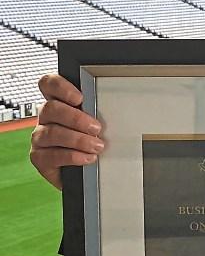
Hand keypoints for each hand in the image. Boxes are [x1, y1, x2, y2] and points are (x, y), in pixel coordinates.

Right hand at [30, 74, 104, 189]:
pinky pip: (51, 155)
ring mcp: (41, 138)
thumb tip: (113, 107)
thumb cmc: (92, 140)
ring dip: (78, 140)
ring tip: (97, 146)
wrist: (86, 171)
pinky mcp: (40, 158)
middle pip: (50, 108)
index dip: (60, 87)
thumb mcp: (97, 122)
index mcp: (59, 103)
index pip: (49, 84)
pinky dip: (72, 156)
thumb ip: (97, 111)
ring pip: (51, 133)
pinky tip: (87, 157)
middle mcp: (46, 118)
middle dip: (76, 118)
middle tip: (97, 128)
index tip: (80, 97)